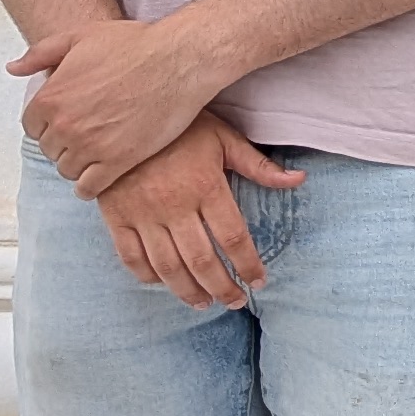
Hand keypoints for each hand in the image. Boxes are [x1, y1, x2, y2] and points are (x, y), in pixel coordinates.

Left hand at [14, 14, 218, 196]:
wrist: (178, 61)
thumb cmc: (133, 44)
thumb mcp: (79, 37)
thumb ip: (41, 53)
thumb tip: (13, 68)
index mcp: (50, 97)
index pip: (31, 126)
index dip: (49, 123)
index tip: (68, 121)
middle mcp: (64, 125)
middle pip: (50, 150)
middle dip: (65, 143)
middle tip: (88, 135)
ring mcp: (90, 146)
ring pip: (68, 170)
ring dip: (79, 164)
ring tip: (96, 153)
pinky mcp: (117, 162)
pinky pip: (89, 188)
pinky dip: (90, 186)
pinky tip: (100, 177)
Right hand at [91, 117, 301, 309]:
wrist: (123, 112)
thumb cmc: (180, 125)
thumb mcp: (223, 137)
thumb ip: (259, 165)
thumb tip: (299, 179)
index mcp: (205, 186)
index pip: (233, 238)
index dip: (248, 265)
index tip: (259, 281)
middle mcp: (173, 205)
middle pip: (202, 261)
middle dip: (222, 288)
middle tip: (234, 301)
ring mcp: (141, 213)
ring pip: (167, 266)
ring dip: (188, 291)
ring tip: (203, 303)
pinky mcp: (115, 215)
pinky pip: (130, 256)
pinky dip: (147, 276)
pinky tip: (164, 283)